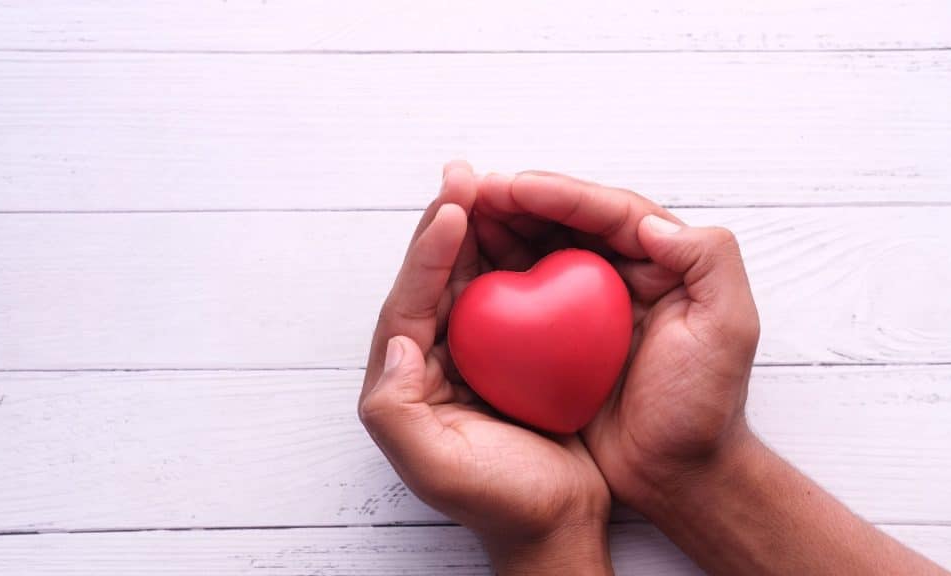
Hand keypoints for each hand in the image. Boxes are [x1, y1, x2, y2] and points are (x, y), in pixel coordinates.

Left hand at [359, 162, 612, 574]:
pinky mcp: (514, 353)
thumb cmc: (497, 499)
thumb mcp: (434, 466)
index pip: (411, 299)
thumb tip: (397, 342)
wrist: (555, 524)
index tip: (453, 207)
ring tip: (492, 184)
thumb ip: (396, 408)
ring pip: (471, 276)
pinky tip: (533, 230)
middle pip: (437, 275)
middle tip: (463, 172)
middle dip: (446, 222)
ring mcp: (474, 352)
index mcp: (407, 376)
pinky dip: (518, 258)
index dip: (428, 251)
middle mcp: (434, 356)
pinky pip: (511, 294)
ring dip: (479, 229)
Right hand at [474, 171, 758, 506]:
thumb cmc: (704, 406)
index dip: (561, 194)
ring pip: (540, 249)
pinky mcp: (559, 338)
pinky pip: (523, 294)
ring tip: (459, 213)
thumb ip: (710, 260)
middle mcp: (622, 273)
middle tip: (473, 189)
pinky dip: (495, 274)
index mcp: (663, 261)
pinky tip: (465, 268)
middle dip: (520, 200)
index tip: (514, 186)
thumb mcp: (729, 328)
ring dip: (502, 228)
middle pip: (567, 221)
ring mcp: (586, 306)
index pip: (609, 213)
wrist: (676, 474)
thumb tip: (650, 222)